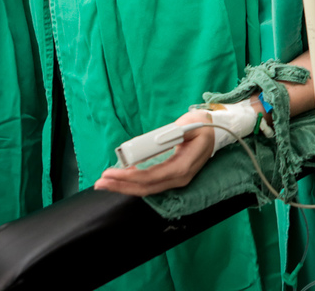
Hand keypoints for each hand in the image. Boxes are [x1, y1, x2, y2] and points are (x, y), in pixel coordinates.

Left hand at [95, 110, 214, 196]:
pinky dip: (132, 183)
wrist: (214, 134)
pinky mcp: (170, 178)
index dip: (130, 177)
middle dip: (121, 186)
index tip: (112, 172)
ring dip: (123, 187)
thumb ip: (174, 133)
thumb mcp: (191, 125)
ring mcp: (175, 181)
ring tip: (104, 183)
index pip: (152, 177)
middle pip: (146, 188)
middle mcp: (179, 179)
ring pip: (146, 189)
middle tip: (100, 182)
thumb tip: (157, 141)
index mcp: (183, 167)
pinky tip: (119, 180)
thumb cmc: (202, 127)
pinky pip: (149, 184)